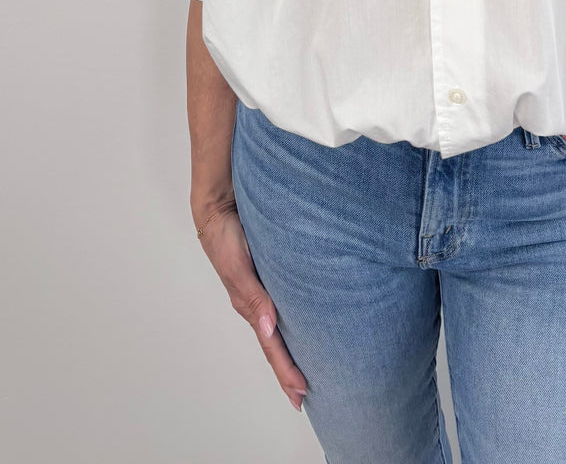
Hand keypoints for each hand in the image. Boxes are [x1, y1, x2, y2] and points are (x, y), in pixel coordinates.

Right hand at [195, 201, 308, 411]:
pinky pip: (285, 303)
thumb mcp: (238, 267)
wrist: (220, 204)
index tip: (301, 396)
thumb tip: (269, 329)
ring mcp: (263, 289)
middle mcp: (258, 302)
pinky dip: (293, 321)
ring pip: (281, 327)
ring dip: (292, 350)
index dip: (286, 371)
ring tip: (309, 369)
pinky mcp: (272, 273)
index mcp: (249, 306)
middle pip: (276, 345)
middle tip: (306, 396)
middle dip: (289, 371)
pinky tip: (305, 323)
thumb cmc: (225, 236)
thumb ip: (253, 296)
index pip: (272, 347)